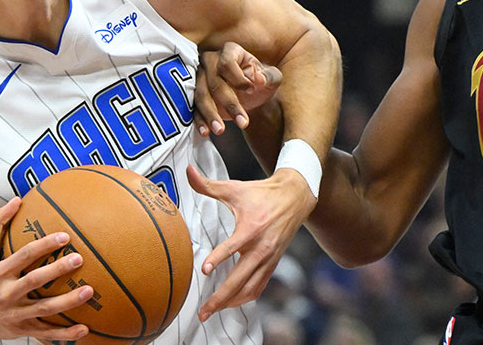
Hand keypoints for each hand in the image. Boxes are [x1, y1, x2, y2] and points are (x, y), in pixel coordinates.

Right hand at [0, 198, 94, 342]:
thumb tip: (16, 200)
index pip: (24, 256)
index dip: (44, 245)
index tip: (65, 236)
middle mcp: (6, 293)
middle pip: (34, 281)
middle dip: (57, 270)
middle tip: (79, 259)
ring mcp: (15, 313)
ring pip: (44, 309)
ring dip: (68, 302)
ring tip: (88, 291)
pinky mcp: (21, 329)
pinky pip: (45, 333)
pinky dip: (64, 334)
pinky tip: (84, 328)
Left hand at [186, 165, 315, 321]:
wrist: (294, 197)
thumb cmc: (261, 193)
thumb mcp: (235, 187)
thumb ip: (208, 184)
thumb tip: (188, 171)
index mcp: (252, 227)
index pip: (234, 246)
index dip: (219, 258)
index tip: (204, 269)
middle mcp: (262, 247)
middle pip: (240, 279)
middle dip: (221, 297)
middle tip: (203, 311)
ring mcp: (269, 258)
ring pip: (250, 288)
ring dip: (231, 302)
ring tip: (212, 311)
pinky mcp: (273, 263)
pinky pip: (259, 286)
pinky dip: (245, 297)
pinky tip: (231, 303)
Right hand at [194, 42, 282, 136]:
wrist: (251, 96)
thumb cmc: (260, 82)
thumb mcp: (271, 78)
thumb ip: (269, 76)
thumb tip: (259, 79)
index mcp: (230, 51)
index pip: (227, 63)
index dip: (238, 78)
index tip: (252, 90)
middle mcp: (210, 61)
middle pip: (214, 82)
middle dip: (229, 104)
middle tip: (243, 122)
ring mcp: (199, 78)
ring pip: (201, 96)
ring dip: (211, 115)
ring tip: (221, 130)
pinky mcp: (194, 95)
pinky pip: (193, 108)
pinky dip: (199, 121)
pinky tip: (206, 132)